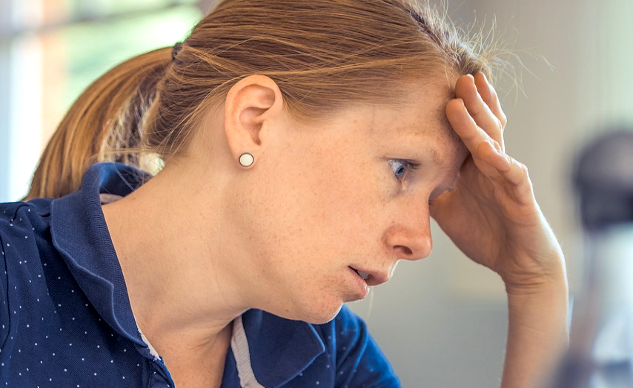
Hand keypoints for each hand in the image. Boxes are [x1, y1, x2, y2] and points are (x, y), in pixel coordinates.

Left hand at [431, 73, 564, 291]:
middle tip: (456, 75)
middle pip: (481, 126)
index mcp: (475, 166)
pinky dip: (499, 162)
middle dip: (469, 101)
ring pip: (493, 143)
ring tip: (463, 98)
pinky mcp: (521, 197)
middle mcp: (492, 166)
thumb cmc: (485, 233)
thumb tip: (398, 177)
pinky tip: (486, 150)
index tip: (439, 85)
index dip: (458, 108)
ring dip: (477, 121)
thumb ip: (428, 189)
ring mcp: (507, 179)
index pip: (466, 130)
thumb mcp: (446, 209)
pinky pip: (511, 175)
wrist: (517, 263)